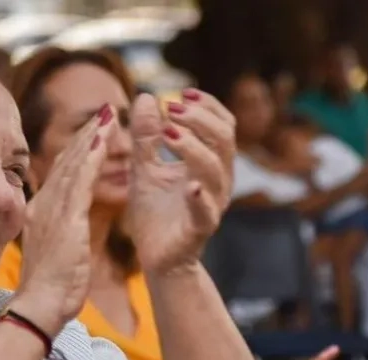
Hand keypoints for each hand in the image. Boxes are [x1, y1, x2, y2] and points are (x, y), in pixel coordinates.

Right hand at [10, 106, 115, 333]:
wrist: (40, 306)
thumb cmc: (49, 288)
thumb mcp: (53, 251)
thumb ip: (57, 231)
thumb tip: (65, 224)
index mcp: (39, 211)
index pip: (60, 171)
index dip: (76, 148)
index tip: (92, 131)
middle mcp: (43, 204)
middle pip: (66, 160)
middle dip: (86, 133)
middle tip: (104, 112)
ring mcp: (53, 210)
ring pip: (73, 164)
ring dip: (91, 137)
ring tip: (107, 116)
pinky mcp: (66, 219)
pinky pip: (81, 181)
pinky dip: (91, 158)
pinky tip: (103, 140)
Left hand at [126, 89, 235, 272]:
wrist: (156, 257)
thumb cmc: (154, 212)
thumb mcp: (143, 167)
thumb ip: (145, 136)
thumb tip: (146, 96)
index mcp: (209, 163)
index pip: (223, 125)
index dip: (207, 105)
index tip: (181, 93)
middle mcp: (218, 181)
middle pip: (224, 139)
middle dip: (200, 119)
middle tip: (171, 108)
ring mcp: (212, 205)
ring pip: (216, 169)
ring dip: (194, 147)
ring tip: (168, 134)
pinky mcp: (200, 229)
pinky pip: (207, 212)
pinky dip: (201, 197)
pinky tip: (190, 186)